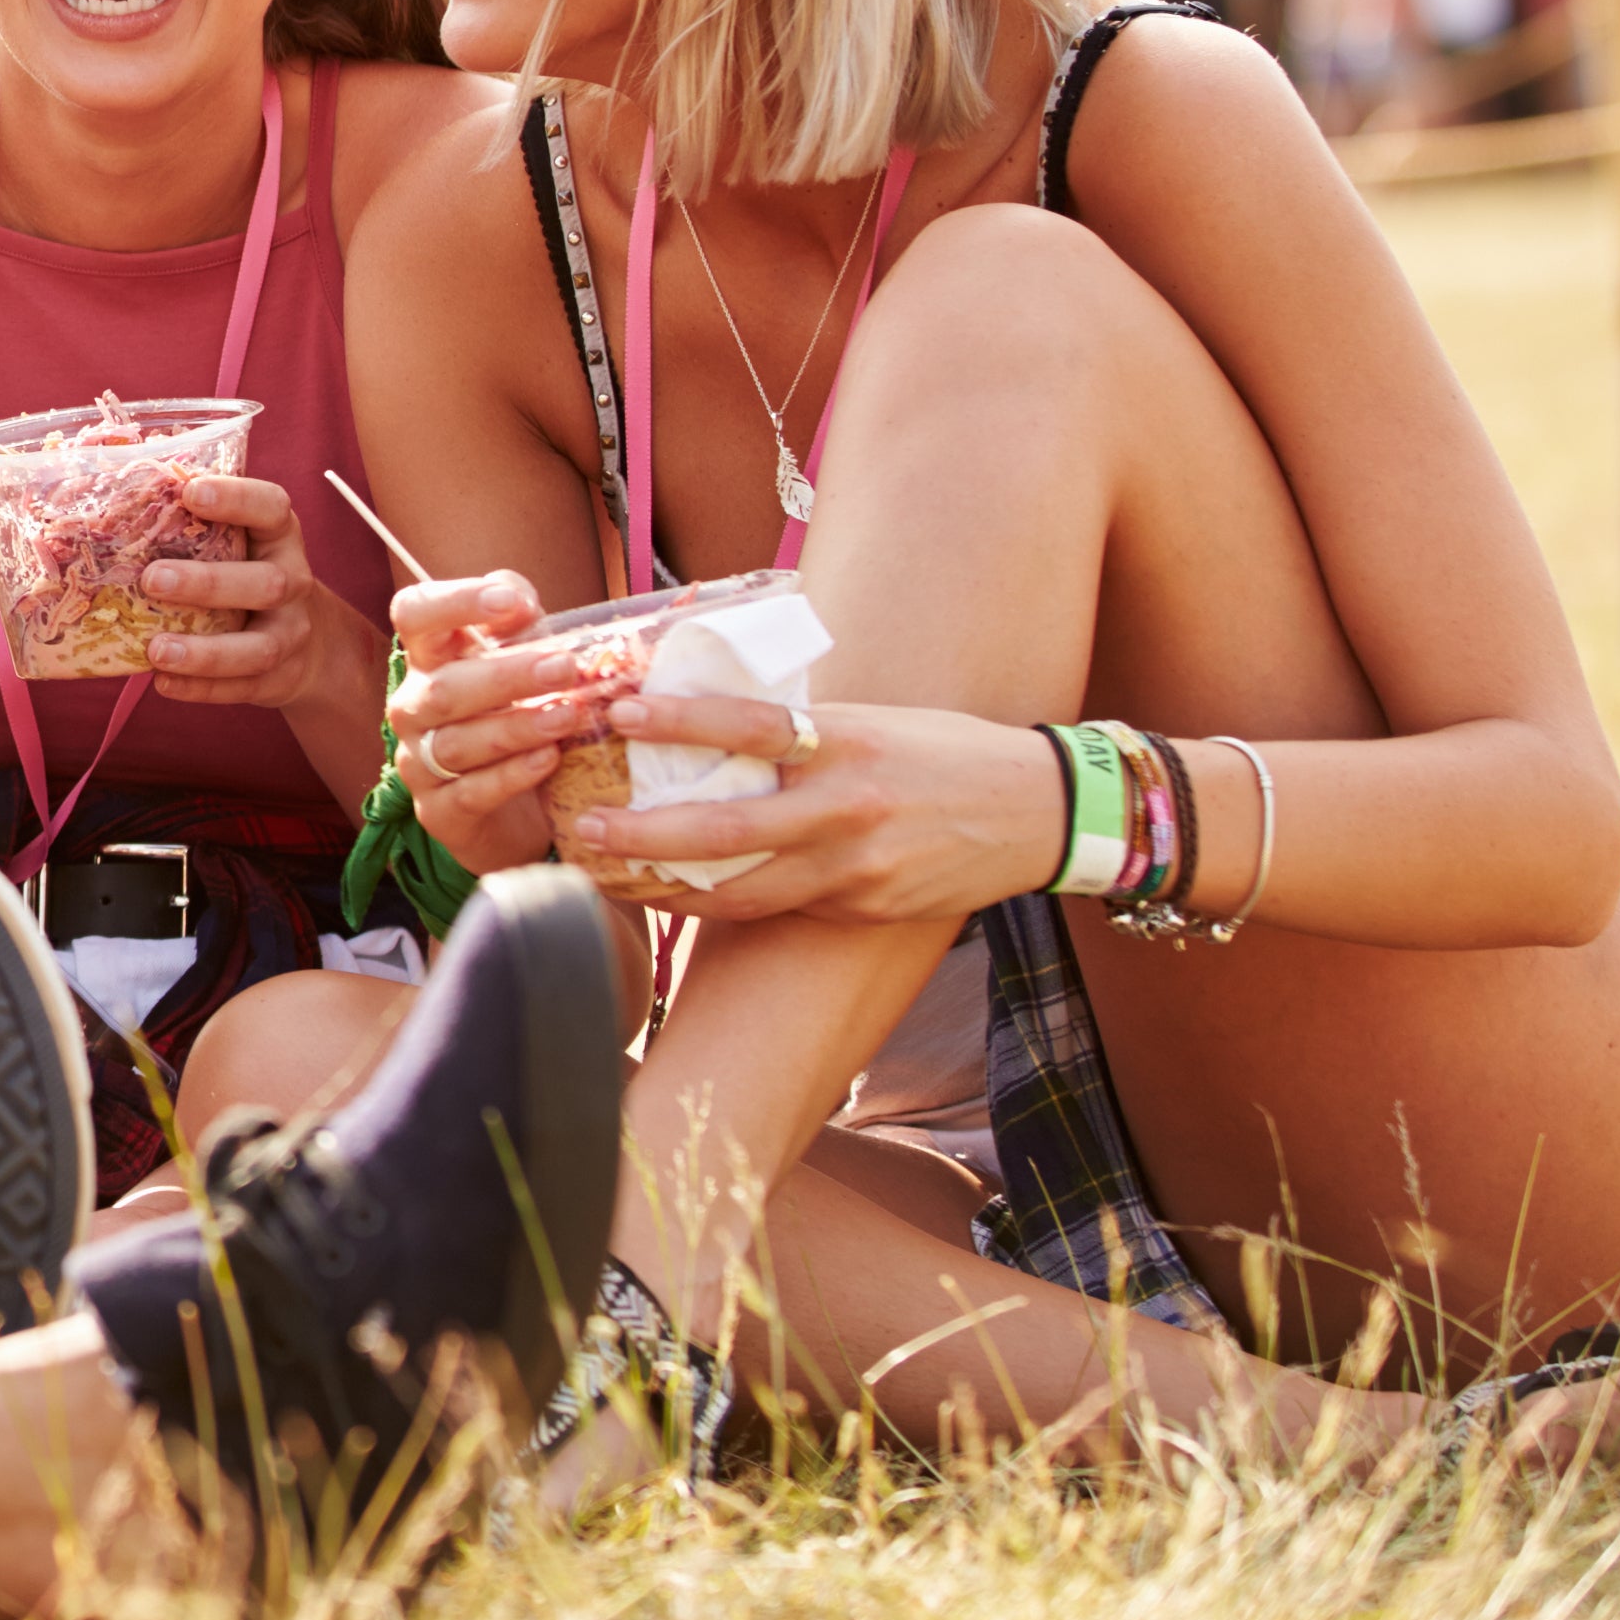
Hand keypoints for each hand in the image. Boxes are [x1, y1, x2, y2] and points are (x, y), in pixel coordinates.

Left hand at [118, 473, 346, 711]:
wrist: (312, 644)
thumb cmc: (248, 574)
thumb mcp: (240, 543)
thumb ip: (194, 524)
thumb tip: (110, 496)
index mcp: (279, 536)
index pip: (272, 507)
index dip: (236, 497)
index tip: (190, 492)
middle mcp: (292, 582)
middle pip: (264, 583)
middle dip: (207, 583)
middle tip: (151, 579)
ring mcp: (290, 634)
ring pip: (257, 647)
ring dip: (205, 652)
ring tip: (155, 650)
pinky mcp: (278, 678)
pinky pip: (242, 687)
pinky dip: (202, 688)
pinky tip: (163, 682)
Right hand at [379, 570, 566, 872]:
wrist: (512, 810)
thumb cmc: (515, 717)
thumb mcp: (521, 660)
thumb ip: (519, 622)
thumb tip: (520, 600)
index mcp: (428, 659)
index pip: (414, 615)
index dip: (455, 602)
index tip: (508, 601)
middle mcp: (413, 707)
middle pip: (443, 687)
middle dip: (506, 676)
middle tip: (564, 668)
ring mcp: (419, 762)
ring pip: (456, 743)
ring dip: (516, 727)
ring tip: (568, 716)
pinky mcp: (439, 812)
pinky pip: (470, 793)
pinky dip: (511, 775)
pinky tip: (548, 759)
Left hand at [559, 691, 1068, 926]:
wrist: (1036, 813)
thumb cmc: (945, 751)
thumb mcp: (873, 719)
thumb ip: (800, 727)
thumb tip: (711, 713)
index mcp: (848, 743)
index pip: (749, 725)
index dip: (680, 720)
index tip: (620, 712)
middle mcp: (847, 810)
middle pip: (727, 830)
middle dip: (644, 834)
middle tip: (583, 828)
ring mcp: (855, 869)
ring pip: (741, 890)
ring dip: (666, 888)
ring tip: (608, 876)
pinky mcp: (863, 907)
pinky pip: (778, 908)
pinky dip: (721, 905)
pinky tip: (675, 897)